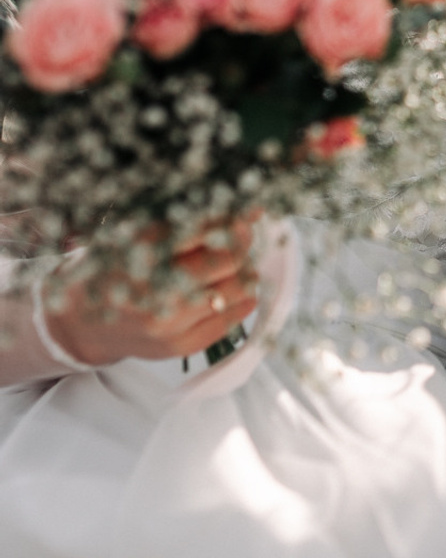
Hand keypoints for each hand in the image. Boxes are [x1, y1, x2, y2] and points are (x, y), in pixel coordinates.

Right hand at [42, 217, 259, 366]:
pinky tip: (229, 288)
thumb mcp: (142, 232)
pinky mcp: (178, 347)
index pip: (209, 227)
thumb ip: (192, 219)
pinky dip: (241, 299)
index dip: (235, 217)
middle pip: (231, 256)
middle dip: (243, 241)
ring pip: (238, 288)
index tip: (245, 210)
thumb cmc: (117, 266)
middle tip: (241, 234)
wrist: (80, 321)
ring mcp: (167, 323)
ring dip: (244, 270)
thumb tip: (252, 212)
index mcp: (143, 250)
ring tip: (231, 263)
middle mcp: (155, 289)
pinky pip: (231, 320)